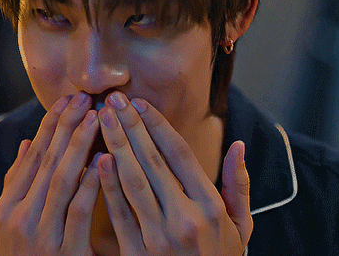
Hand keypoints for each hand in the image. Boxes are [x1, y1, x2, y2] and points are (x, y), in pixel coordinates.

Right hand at [0, 92, 100, 255]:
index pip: (32, 155)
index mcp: (7, 206)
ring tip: (94, 117)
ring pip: (61, 179)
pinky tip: (101, 160)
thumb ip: (17, 183)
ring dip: (79, 145)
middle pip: (46, 160)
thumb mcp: (10, 224)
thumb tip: (29, 143)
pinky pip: (78, 211)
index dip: (50, 125)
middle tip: (84, 97)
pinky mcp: (63, 252)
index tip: (66, 99)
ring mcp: (39, 235)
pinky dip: (89, 184)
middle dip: (66, 125)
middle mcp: (18, 217)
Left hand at [97, 92, 251, 255]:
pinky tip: (98, 158)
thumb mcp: (240, 228)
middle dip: (130, 125)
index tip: (139, 103)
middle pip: (152, 159)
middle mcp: (186, 218)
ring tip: (100, 118)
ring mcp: (160, 237)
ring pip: (133, 179)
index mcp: (211, 206)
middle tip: (112, 99)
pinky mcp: (138, 254)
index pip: (180, 153)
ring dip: (115, 144)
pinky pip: (119, 212)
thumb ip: (239, 186)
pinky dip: (108, 183)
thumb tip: (239, 146)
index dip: (157, 124)